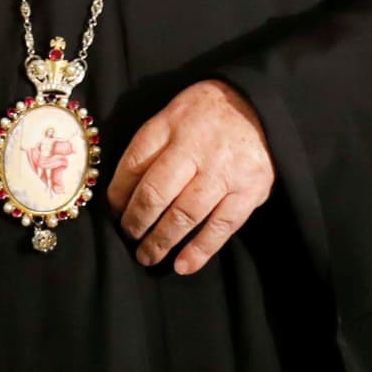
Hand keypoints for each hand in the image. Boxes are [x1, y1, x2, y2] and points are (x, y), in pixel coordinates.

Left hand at [107, 80, 273, 274]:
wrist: (258, 106)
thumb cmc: (206, 115)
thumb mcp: (173, 115)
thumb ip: (151, 148)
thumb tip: (122, 194)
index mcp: (171, 123)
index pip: (134, 163)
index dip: (118, 193)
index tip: (114, 211)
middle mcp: (196, 147)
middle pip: (156, 193)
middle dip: (136, 222)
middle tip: (129, 236)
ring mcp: (224, 170)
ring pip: (185, 214)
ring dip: (161, 241)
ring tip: (147, 256)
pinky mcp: (250, 190)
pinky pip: (221, 226)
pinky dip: (200, 250)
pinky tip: (183, 265)